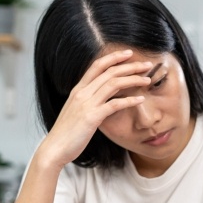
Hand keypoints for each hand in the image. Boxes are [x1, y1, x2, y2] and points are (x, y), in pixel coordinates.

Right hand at [39, 49, 151, 167]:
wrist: (54, 148)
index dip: (114, 57)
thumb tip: (101, 96)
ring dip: (133, 79)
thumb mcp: (76, 110)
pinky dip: (130, 100)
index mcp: (78, 89)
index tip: (129, 53)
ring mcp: (86, 104)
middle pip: (109, 72)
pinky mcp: (92, 117)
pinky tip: (141, 100)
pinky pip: (115, 104)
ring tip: (148, 79)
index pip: (97, 65)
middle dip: (130, 66)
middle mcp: (82, 93)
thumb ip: (87, 100)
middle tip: (147, 64)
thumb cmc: (67, 132)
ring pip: (113, 84)